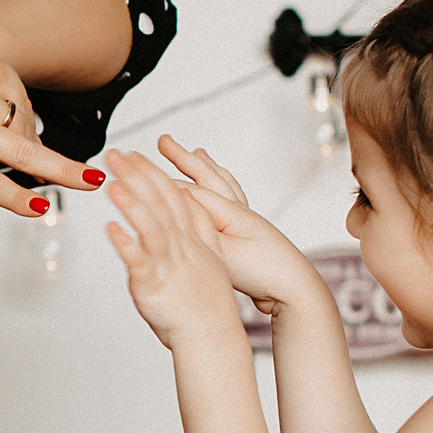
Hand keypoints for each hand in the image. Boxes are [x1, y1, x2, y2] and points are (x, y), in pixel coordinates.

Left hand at [102, 148, 248, 350]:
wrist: (212, 336)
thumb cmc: (207, 302)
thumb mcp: (210, 256)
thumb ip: (200, 226)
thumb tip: (189, 199)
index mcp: (191, 239)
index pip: (171, 197)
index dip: (152, 173)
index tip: (134, 154)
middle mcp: (181, 247)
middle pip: (160, 204)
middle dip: (136, 176)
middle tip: (114, 154)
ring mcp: (168, 266)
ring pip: (151, 227)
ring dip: (131, 203)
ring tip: (112, 183)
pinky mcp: (153, 286)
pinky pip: (139, 262)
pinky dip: (125, 244)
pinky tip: (110, 228)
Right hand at [153, 136, 331, 317]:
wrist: (293, 290)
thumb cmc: (262, 272)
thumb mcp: (221, 250)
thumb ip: (196, 225)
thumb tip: (175, 200)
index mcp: (228, 211)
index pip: (187, 189)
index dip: (160, 177)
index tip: (138, 165)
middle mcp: (237, 210)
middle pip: (206, 176)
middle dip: (182, 158)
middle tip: (164, 142)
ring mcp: (245, 221)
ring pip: (221, 185)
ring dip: (205, 168)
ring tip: (197, 154)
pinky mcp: (248, 235)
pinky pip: (230, 201)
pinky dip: (222, 189)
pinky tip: (219, 194)